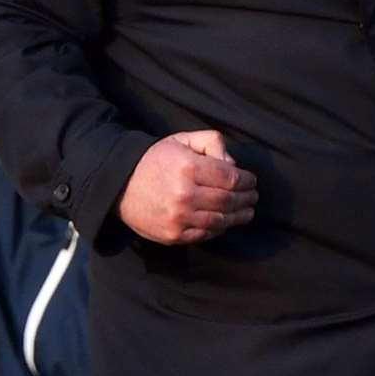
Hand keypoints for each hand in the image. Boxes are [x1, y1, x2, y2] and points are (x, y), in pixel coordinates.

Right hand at [116, 130, 258, 244]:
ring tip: (247, 212)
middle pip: (229, 200)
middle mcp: (185, 195)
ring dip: (239, 217)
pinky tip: (226, 222)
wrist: (121, 185)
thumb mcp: (182, 140)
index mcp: (189, 168)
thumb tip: (233, 164)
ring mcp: (179, 218)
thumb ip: (211, 142)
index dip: (246, 180)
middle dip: (246, 198)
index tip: (251, 180)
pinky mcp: (173, 235)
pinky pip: (205, 235)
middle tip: (253, 196)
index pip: (231, 177)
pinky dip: (219, 229)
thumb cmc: (156, 159)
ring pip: (220, 220)